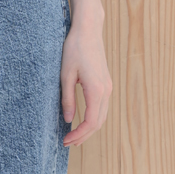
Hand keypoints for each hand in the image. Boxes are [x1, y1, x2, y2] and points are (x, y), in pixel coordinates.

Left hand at [60, 16, 111, 145]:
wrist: (88, 30)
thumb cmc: (75, 49)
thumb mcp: (65, 74)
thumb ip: (67, 98)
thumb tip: (68, 120)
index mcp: (97, 90)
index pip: (91, 123)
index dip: (78, 135)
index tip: (65, 140)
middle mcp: (106, 92)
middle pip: (98, 123)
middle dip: (83, 136)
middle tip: (67, 143)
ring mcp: (108, 87)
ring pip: (102, 117)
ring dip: (89, 129)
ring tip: (74, 136)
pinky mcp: (106, 83)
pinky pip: (102, 107)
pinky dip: (94, 118)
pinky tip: (82, 120)